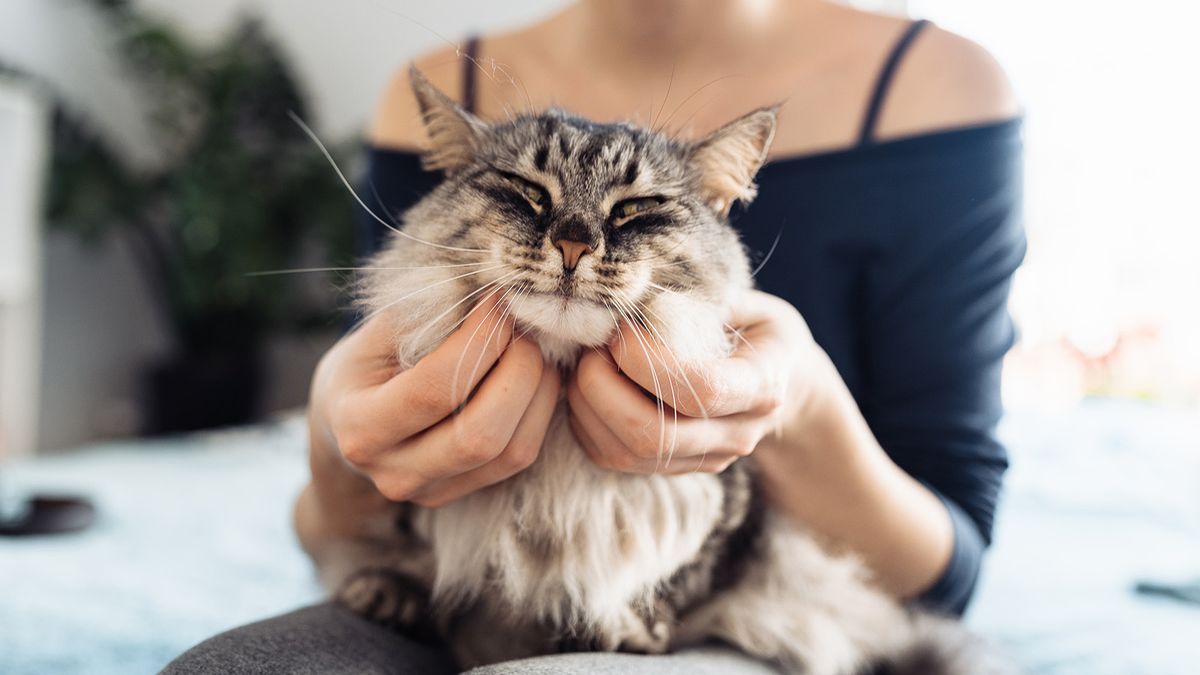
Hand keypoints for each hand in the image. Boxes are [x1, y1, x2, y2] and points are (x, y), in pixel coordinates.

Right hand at [307, 294, 560, 508]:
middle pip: (480, 434)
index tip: (498, 299)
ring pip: (510, 452)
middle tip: (525, 326)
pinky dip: (540, 413)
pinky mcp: (461, 493)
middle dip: (518, 370)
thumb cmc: (366, 365)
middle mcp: (393, 472)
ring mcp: (430, 491)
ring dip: (538, 392)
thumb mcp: (375, 334)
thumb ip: (423, 316)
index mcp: (360, 427)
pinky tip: (538, 376)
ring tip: (535, 347)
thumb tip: (486, 294)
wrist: (345, 425)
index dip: (479, 340)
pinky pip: (519, 458)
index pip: (435, 388)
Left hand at [567, 290, 816, 473]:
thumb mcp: (748, 304)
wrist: (781, 384)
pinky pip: (613, 458)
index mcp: (762, 386)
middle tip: (591, 347)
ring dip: (586, 406)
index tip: (622, 329)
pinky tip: (586, 387)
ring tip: (584, 362)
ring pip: (626, 453)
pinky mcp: (673, 468)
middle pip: (655, 435)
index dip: (646, 360)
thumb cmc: (758, 331)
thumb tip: (634, 294)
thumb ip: (701, 302)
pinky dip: (585, 423)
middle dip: (603, 388)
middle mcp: (735, 434)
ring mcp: (704, 459)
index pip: (701, 390)